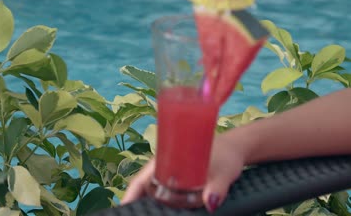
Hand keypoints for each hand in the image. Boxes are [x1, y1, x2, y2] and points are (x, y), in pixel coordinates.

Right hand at [121, 133, 245, 212]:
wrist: (234, 149)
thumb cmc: (226, 155)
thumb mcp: (223, 171)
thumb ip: (217, 187)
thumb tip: (210, 203)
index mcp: (166, 159)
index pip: (140, 180)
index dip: (131, 195)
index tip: (125, 208)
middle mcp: (164, 168)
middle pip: (144, 190)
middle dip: (140, 203)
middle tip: (140, 215)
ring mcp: (171, 176)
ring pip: (155, 195)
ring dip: (153, 205)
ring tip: (151, 214)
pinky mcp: (180, 183)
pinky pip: (167, 197)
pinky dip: (166, 206)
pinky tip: (171, 212)